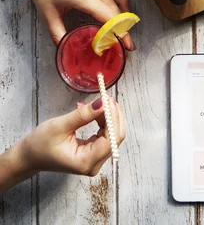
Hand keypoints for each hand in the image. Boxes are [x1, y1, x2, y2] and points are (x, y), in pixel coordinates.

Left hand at [0, 0, 134, 47]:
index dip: (122, 34)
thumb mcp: (48, 14)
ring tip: (122, 26)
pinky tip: (116, 7)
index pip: (112, 19)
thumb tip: (65, 48)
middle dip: (124, 28)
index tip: (127, 46)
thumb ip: (59, 34)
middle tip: (124, 41)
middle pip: (119, 11)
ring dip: (124, 13)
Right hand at [0, 97, 124, 192]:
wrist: (29, 157)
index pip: (111, 140)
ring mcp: (94, 161)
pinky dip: (102, 122)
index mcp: (86, 162)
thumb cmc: (40, 144)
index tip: (108, 99)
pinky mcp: (92, 155)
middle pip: (115, 138)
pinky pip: (104, 136)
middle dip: (113, 116)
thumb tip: (103, 102)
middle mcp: (93, 165)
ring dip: (107, 117)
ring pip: (112, 136)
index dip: (113, 118)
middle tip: (105, 97)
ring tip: (96, 103)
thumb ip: (84, 115)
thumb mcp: (61, 126)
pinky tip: (92, 112)